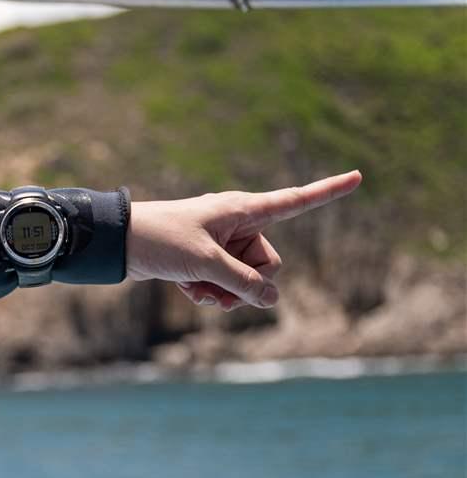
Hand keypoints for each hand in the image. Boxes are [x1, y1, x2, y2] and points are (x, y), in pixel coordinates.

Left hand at [126, 171, 361, 310]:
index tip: (359, 177)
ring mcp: (221, 243)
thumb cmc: (161, 240)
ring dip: (227, 293)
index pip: (295, 201)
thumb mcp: (206, 264)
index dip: (327, 192)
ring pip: (245, 279)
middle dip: (250, 283)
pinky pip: (224, 284)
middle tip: (220, 287)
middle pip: (269, 264)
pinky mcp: (204, 260)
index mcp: (244, 210)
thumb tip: (273, 300)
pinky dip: (210, 292)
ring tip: (200, 292)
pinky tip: (189, 292)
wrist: (118, 243)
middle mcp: (237, 224)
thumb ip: (243, 283)